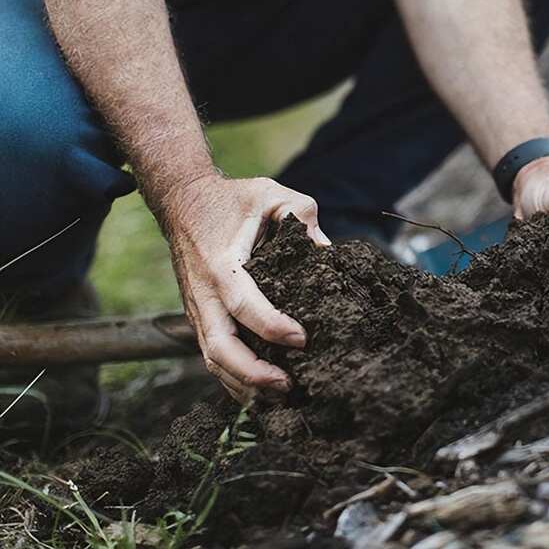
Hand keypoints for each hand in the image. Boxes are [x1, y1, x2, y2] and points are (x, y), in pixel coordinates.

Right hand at [159, 174, 330, 402]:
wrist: (182, 201)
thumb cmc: (231, 200)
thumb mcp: (270, 194)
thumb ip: (302, 215)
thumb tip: (327, 251)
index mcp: (221, 264)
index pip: (244, 304)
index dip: (271, 326)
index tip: (302, 339)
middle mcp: (203, 293)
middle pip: (218, 347)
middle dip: (252, 373)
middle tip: (288, 384)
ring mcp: (197, 308)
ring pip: (211, 359)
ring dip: (242, 383)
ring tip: (279, 395)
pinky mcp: (199, 316)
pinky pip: (211, 354)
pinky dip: (232, 377)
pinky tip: (258, 391)